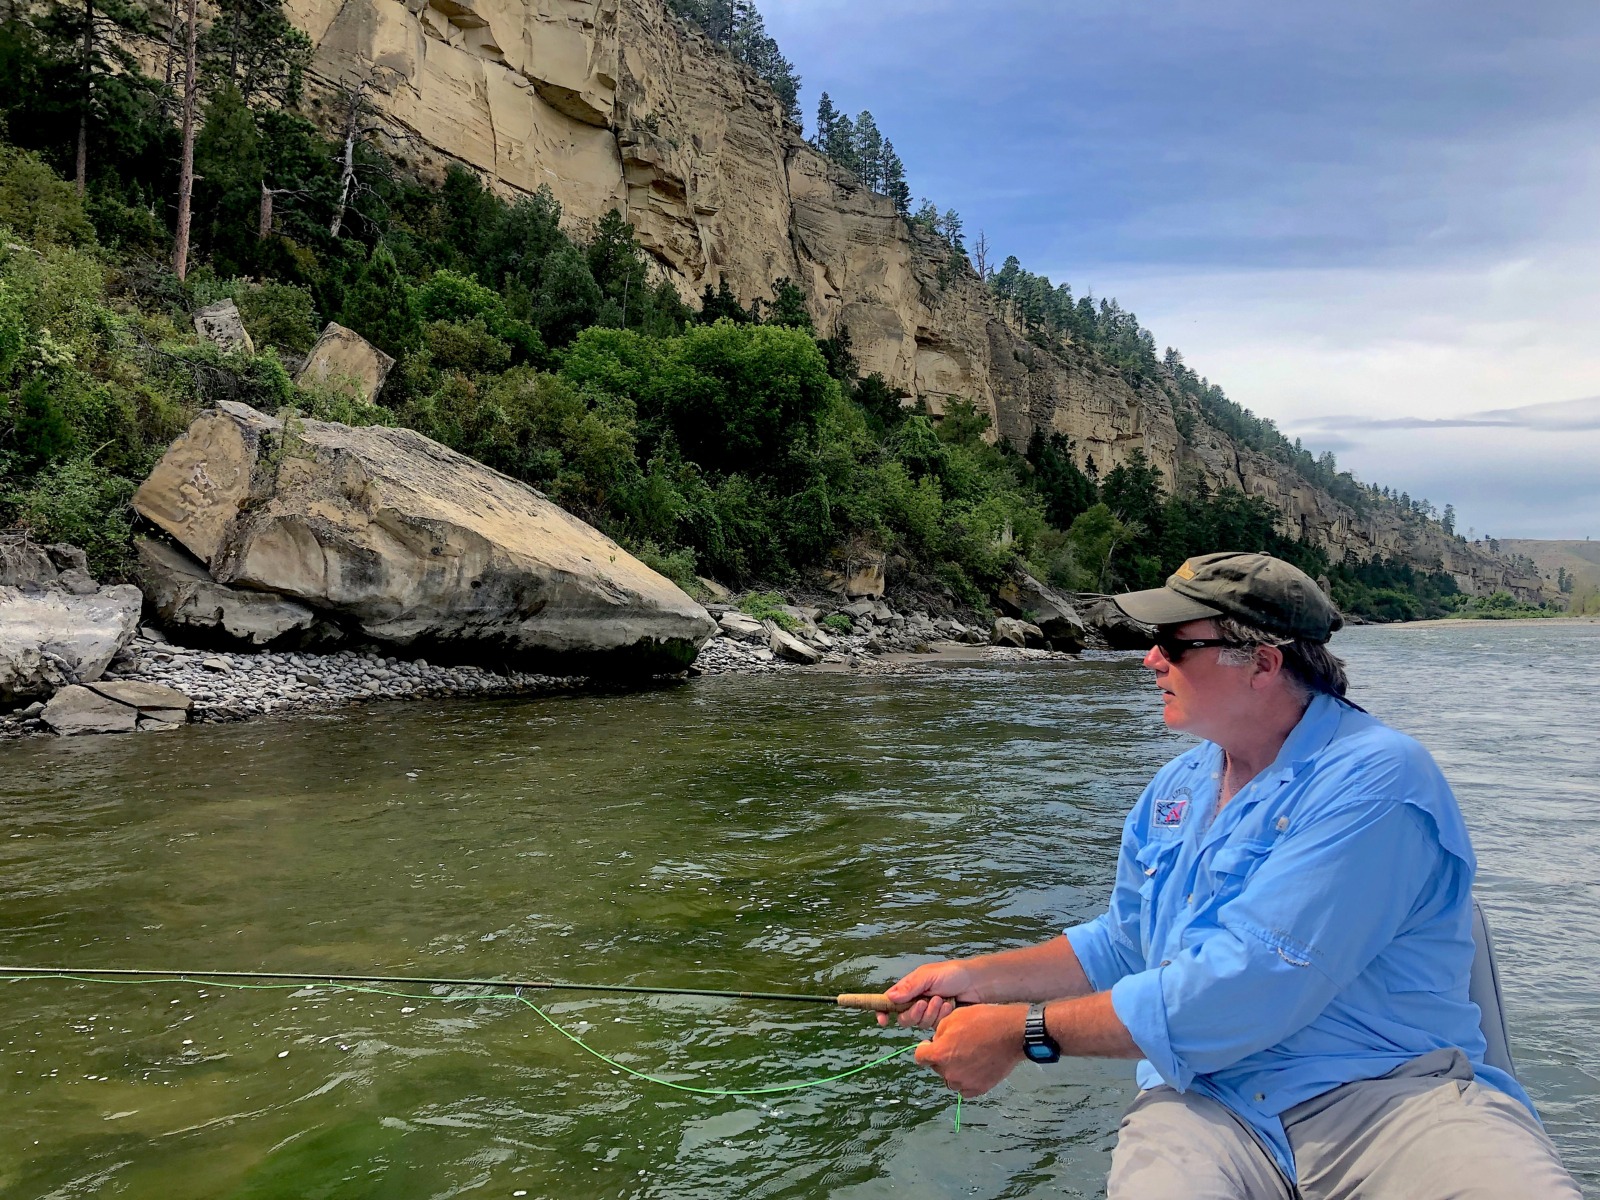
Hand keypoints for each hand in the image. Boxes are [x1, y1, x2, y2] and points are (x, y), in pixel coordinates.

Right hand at [877, 959, 983, 1027]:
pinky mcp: (940, 1022)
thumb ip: (910, 987)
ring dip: (931, 1012)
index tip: (883, 1020)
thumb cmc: (952, 974)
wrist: (977, 983)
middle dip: (914, 1013)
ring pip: (920, 1023)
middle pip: (904, 1018)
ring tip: (942, 1000)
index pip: (890, 1002)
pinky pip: (934, 1026)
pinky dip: (941, 1016)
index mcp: (910, 989)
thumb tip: (890, 997)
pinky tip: (950, 1006)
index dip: (883, 1012)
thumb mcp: (928, 976)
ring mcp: (928, 1013)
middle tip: (925, 1003)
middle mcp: (916, 1002)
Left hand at [912, 1003, 1026, 1097]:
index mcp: (940, 1054)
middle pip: (936, 1067)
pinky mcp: (980, 1088)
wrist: (1012, 1033)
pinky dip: (966, 1080)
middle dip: (941, 1057)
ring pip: (950, 1079)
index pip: (920, 1057)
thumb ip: (940, 1032)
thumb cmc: (984, 1021)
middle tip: (955, 1045)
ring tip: (966, 1056)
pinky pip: (965, 1088)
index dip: (924, 1049)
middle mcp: (949, 1072)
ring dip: (953, 1070)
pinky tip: (974, 1068)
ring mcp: (965, 1082)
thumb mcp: (954, 1016)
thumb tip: (937, 1041)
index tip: (929, 1044)